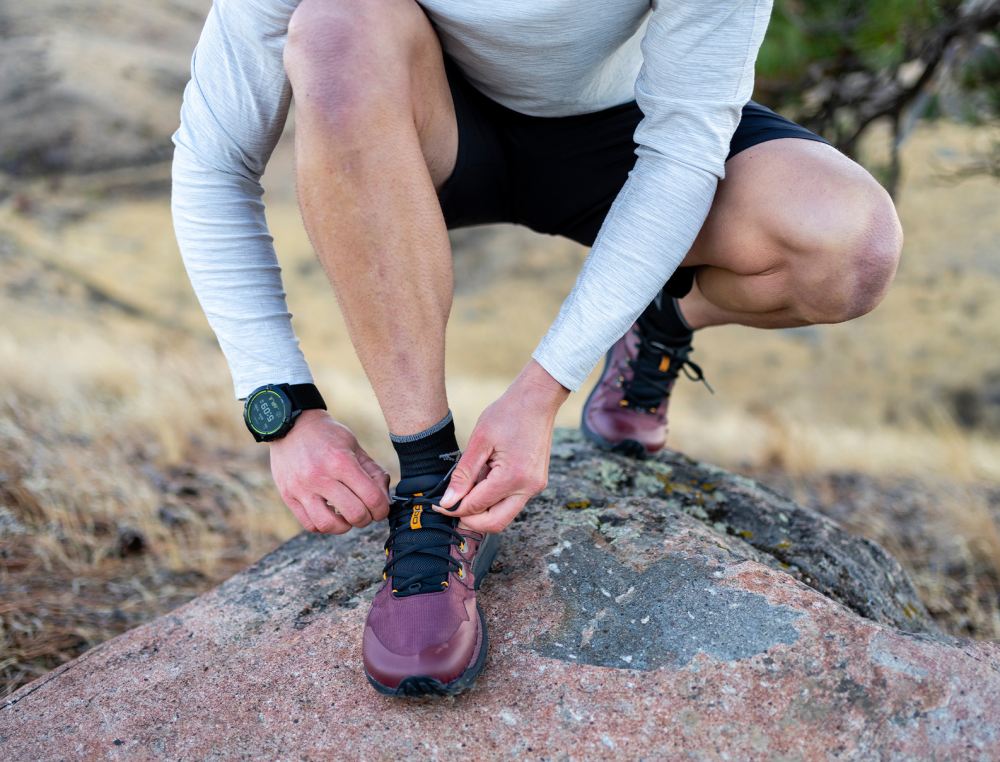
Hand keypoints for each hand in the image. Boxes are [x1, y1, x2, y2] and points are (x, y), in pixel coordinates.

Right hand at [270, 409, 390, 533]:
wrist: (291, 425)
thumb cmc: (327, 435)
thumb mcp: (354, 446)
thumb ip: (373, 472)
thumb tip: (385, 500)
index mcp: (341, 461)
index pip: (372, 498)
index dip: (382, 509)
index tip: (381, 508)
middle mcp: (320, 476)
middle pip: (354, 514)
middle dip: (367, 518)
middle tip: (366, 512)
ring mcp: (301, 488)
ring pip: (329, 525)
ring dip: (345, 526)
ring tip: (347, 517)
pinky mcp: (288, 496)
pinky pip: (310, 524)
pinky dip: (324, 525)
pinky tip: (330, 514)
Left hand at [436, 360, 568, 532]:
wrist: (537, 400)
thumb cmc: (508, 414)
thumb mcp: (479, 442)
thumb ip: (463, 475)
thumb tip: (448, 502)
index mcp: (513, 477)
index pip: (477, 507)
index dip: (454, 509)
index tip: (439, 506)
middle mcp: (528, 488)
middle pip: (495, 523)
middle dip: (470, 520)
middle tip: (452, 507)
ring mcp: (535, 487)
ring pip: (504, 515)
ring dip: (483, 510)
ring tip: (468, 488)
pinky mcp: (536, 483)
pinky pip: (512, 502)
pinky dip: (495, 500)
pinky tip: (484, 481)